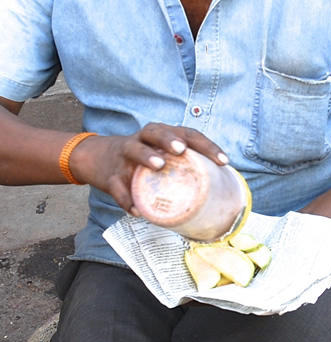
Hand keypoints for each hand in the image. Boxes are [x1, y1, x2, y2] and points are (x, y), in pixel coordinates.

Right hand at [69, 123, 228, 214]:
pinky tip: (136, 210)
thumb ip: (182, 166)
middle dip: (169, 139)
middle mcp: (141, 140)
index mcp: (159, 135)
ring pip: (133, 149)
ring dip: (146, 156)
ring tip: (159, 166)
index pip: (186, 133)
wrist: (96, 158)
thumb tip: (216, 189)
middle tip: (181, 150)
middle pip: (155, 131)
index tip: (223, 160)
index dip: (205, 145)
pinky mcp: (110, 176)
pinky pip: (117, 186)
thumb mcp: (159, 155)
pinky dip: (126, 198)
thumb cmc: (141, 160)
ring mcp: (124, 156)